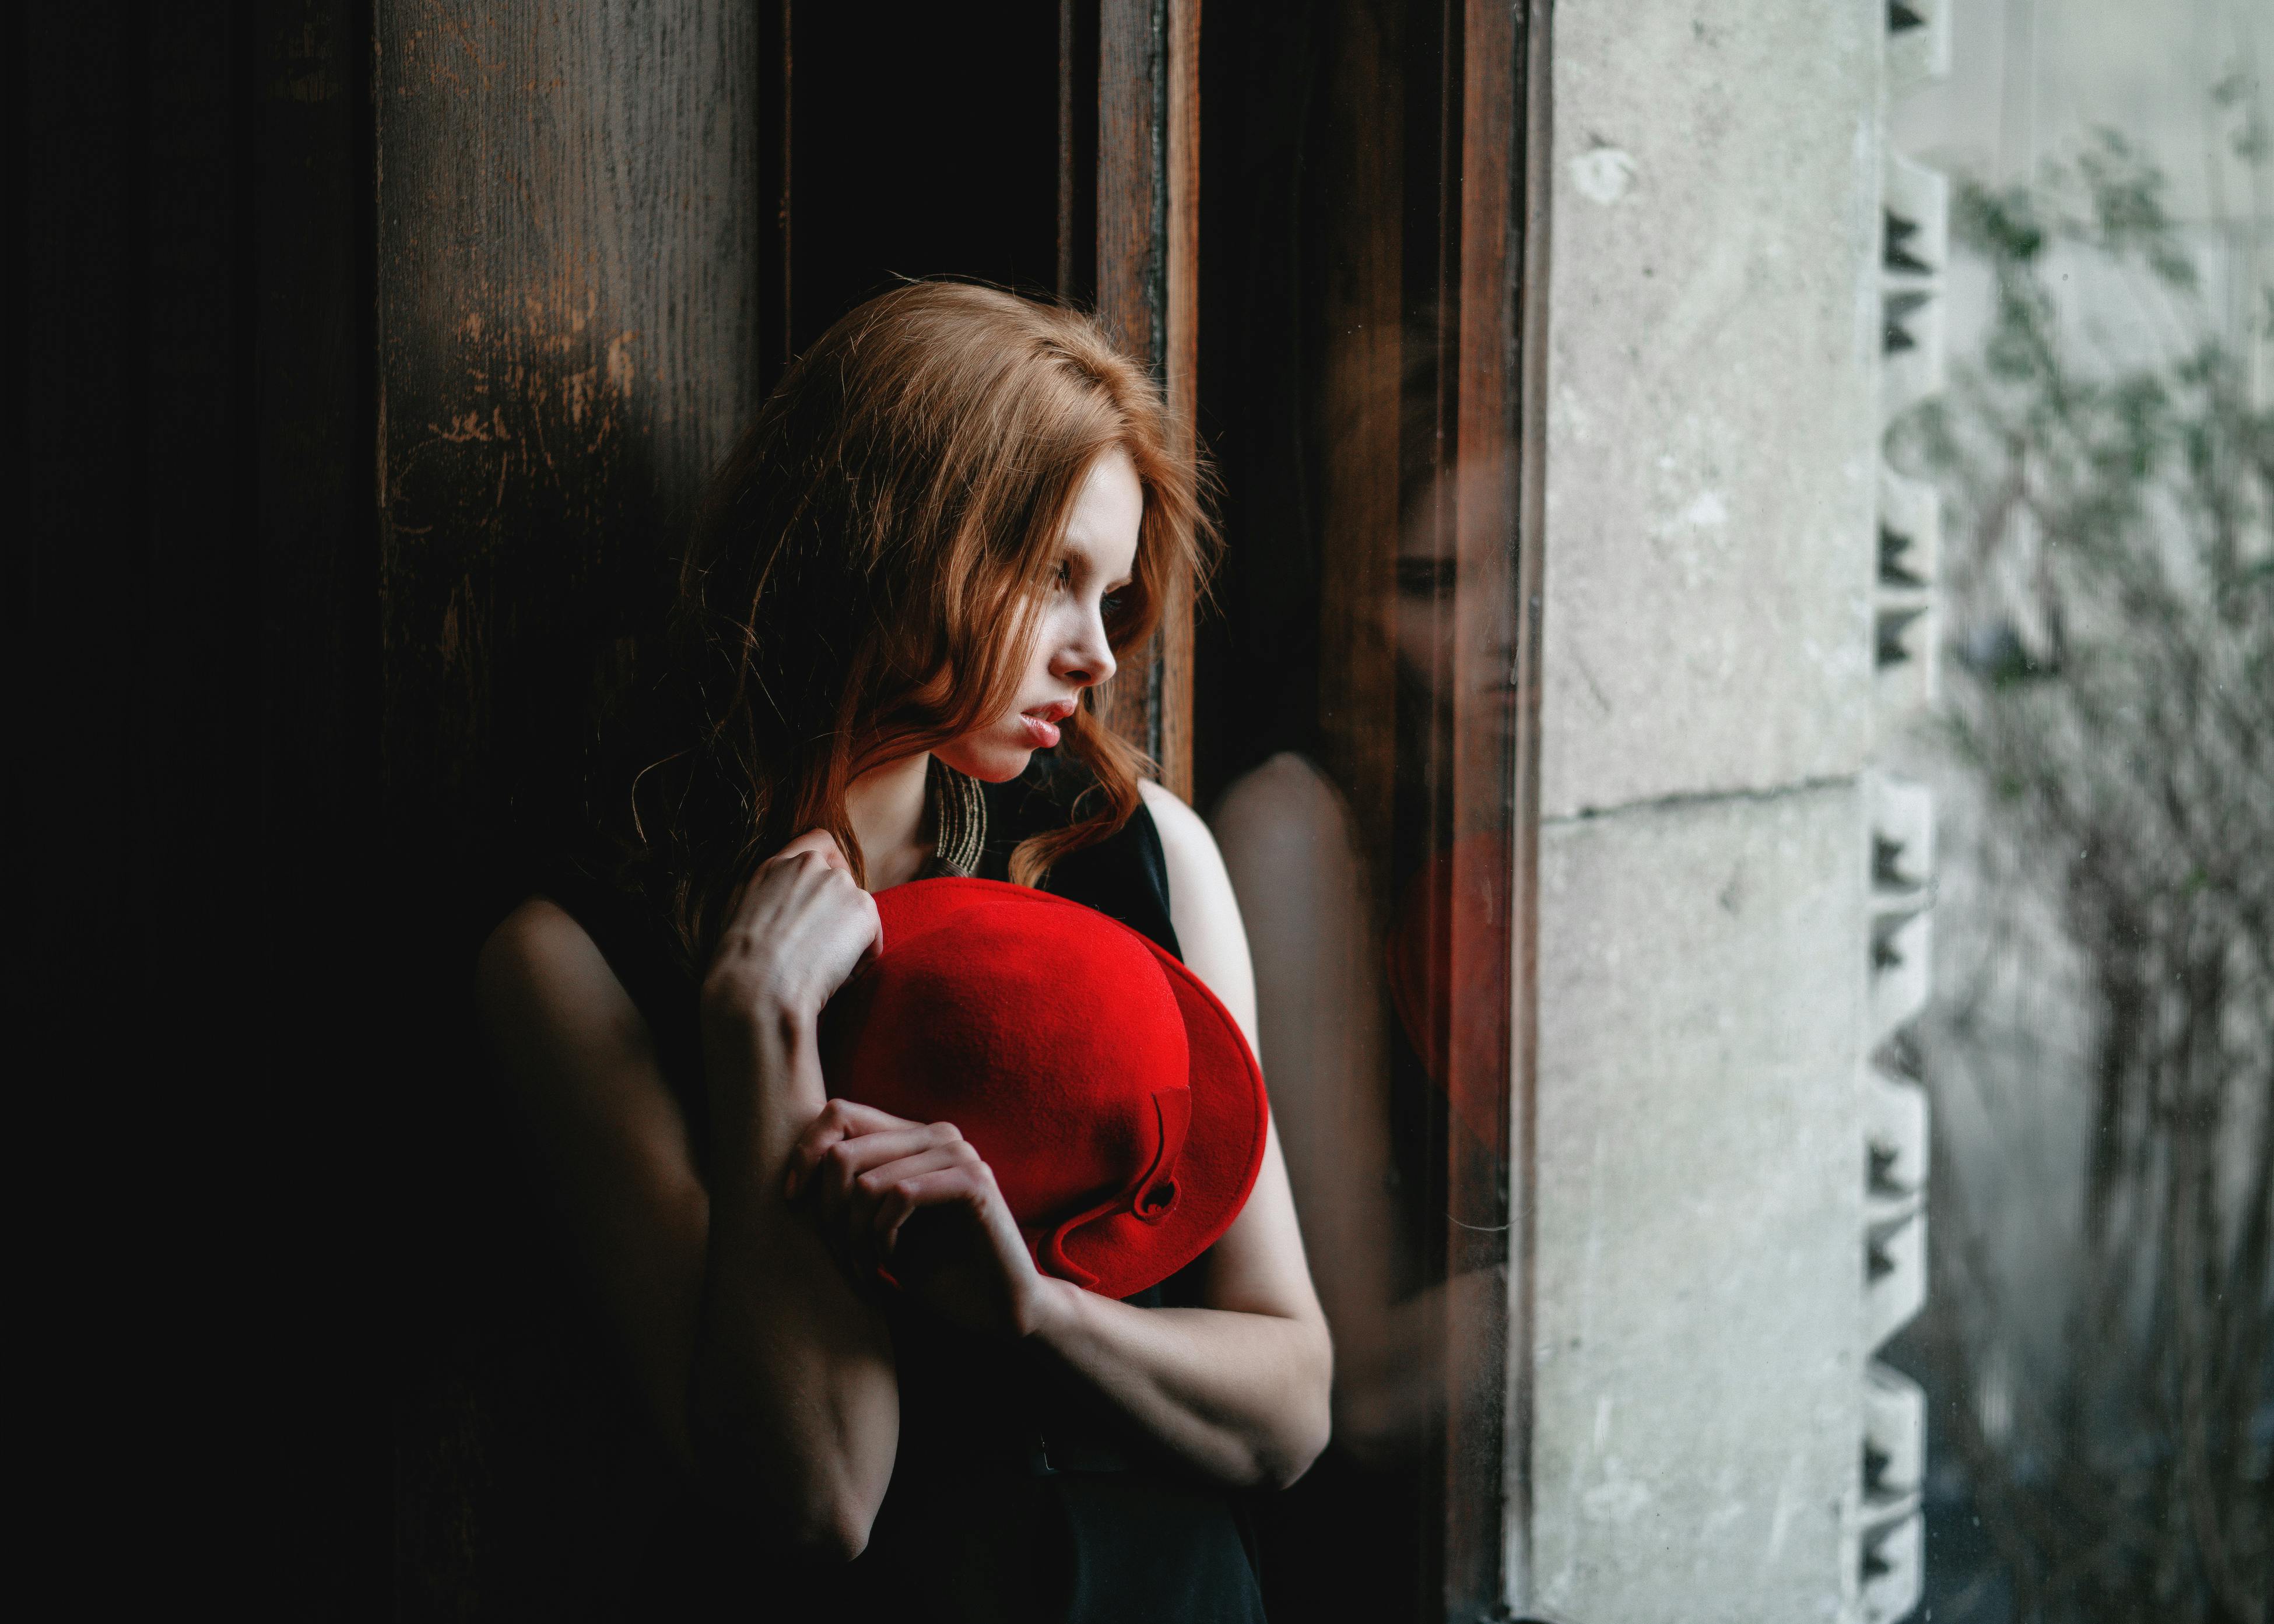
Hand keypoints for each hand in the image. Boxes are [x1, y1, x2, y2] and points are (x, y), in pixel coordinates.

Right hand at [701, 829, 882, 1036]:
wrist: (757, 988)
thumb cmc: (740, 967)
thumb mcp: (739, 914)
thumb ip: (768, 895)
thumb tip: (786, 904)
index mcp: (777, 865)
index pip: (818, 843)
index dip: (832, 864)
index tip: (829, 895)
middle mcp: (810, 865)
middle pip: (843, 883)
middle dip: (838, 915)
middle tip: (819, 951)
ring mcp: (840, 883)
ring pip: (857, 915)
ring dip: (846, 942)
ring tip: (817, 971)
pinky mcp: (864, 909)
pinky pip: (872, 942)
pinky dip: (859, 964)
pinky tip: (832, 979)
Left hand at [785, 1099, 1065, 1340]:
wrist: (998, 1308)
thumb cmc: (934, 1269)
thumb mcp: (877, 1226)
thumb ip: (849, 1191)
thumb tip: (789, 1176)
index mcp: (910, 1136)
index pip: (838, 1113)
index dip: (804, 1153)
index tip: (791, 1199)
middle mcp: (935, 1134)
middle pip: (843, 1150)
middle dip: (827, 1213)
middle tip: (840, 1257)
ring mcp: (959, 1153)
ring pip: (866, 1180)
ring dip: (853, 1235)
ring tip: (865, 1268)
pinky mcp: (974, 1182)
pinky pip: (901, 1194)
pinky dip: (883, 1234)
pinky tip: (890, 1258)